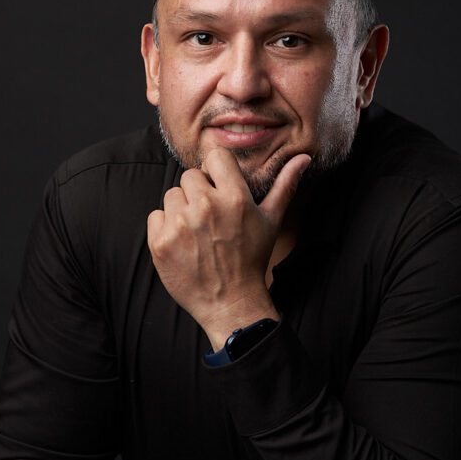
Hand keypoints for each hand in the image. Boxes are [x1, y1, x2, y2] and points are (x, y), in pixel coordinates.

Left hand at [147, 148, 310, 349]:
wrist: (230, 303)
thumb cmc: (252, 259)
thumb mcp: (271, 221)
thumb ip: (285, 185)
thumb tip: (304, 157)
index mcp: (234, 197)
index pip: (215, 157)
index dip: (216, 172)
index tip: (219, 188)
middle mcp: (206, 207)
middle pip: (189, 176)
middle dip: (198, 193)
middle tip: (210, 219)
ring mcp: (180, 225)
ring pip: (172, 195)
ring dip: (181, 210)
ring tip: (197, 232)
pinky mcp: (160, 242)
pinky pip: (156, 216)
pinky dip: (165, 228)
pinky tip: (183, 243)